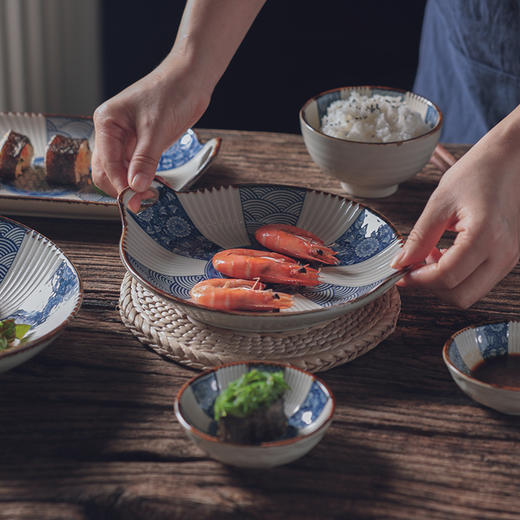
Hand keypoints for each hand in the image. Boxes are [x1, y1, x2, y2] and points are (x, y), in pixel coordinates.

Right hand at [92, 61, 210, 211]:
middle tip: (142, 204)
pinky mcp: (141, 143)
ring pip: (121, 171)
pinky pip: (135, 167)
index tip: (135, 201)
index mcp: (106, 122)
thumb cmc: (172, 93)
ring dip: (132, 186)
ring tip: (149, 199)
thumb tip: (134, 187)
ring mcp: (125, 138)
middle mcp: (111, 131)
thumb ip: (144, 159)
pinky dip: (141, 179)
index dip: (119, 184)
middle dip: (122, 188)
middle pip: (107, 170)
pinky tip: (152, 188)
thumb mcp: (157, 129)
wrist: (190, 79)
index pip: (105, 163)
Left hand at [392, 119, 519, 307]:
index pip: (446, 278)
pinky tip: (446, 253)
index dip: (417, 280)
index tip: (399, 272)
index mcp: (486, 236)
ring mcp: (510, 258)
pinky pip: (479, 281)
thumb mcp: (440, 202)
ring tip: (431, 255)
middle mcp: (504, 253)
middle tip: (414, 266)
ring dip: (444, 283)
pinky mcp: (509, 257)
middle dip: (431, 287)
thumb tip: (400, 264)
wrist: (513, 158)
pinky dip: (458, 276)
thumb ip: (419, 238)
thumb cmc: (478, 172)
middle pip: (460, 297)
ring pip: (470, 293)